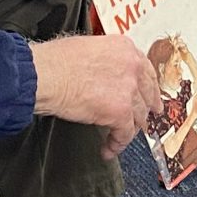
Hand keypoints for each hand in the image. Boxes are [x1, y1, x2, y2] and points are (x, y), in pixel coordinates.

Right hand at [32, 34, 161, 158]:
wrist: (46, 74)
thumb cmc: (54, 61)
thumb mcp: (87, 47)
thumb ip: (104, 59)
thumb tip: (103, 73)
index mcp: (124, 48)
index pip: (146, 70)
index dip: (149, 87)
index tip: (151, 97)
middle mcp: (132, 67)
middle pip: (146, 94)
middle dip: (147, 109)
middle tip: (144, 120)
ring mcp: (128, 90)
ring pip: (138, 116)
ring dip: (129, 130)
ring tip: (119, 138)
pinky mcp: (120, 112)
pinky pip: (124, 134)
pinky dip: (116, 144)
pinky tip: (108, 149)